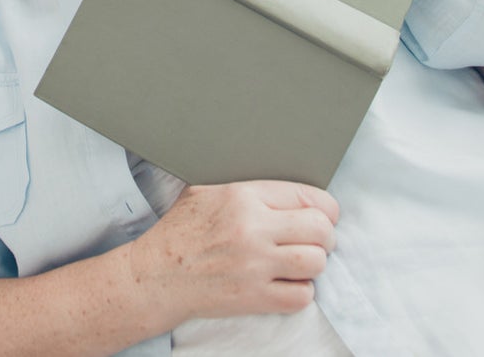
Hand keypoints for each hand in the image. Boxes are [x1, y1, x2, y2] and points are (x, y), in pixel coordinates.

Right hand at [128, 181, 337, 324]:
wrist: (158, 274)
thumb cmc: (181, 230)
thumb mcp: (206, 190)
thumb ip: (246, 186)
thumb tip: (282, 187)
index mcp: (243, 196)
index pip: (308, 196)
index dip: (325, 207)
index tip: (325, 215)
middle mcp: (253, 229)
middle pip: (320, 229)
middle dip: (325, 235)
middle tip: (317, 239)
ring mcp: (255, 266)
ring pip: (316, 262)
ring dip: (315, 263)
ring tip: (302, 261)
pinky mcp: (254, 298)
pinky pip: (301, 296)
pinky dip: (302, 291)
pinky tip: (288, 283)